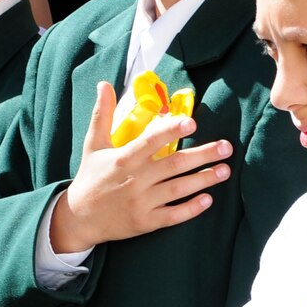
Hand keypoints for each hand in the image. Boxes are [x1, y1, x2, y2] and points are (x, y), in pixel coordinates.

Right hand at [49, 81, 229, 253]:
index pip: (151, 141)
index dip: (171, 131)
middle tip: (226, 147)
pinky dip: (191, 208)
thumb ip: (102, 114)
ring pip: (178, 189)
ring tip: (225, 170)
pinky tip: (208, 199)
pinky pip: (173, 215)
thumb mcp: (93, 144)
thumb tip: (104, 84)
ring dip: (204, 180)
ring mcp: (141, 203)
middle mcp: (135, 180)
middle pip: (174, 165)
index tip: (192, 123)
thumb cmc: (90, 177)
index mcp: (124, 158)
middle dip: (202, 155)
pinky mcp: (145, 222)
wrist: (79, 218)